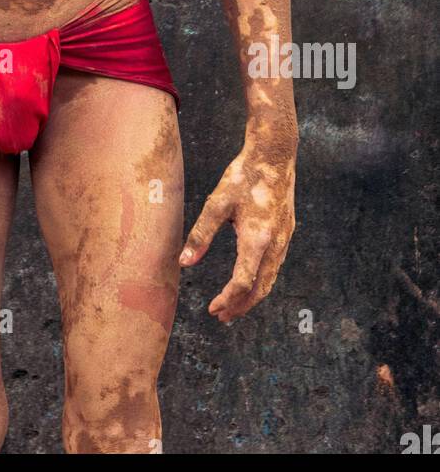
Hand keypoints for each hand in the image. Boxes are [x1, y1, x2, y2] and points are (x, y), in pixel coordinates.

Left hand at [179, 137, 295, 322]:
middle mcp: (276, 244)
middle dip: (241, 306)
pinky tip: (250, 280)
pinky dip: (262, 281)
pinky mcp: (287, 232)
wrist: (274, 155)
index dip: (227, 300)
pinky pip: (276, 266)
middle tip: (221, 317)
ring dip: (252, 296)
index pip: (242, 282)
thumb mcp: (217, 203)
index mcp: (257, 238)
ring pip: (271, 279)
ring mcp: (285, 239)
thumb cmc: (243, 176)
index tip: (212, 309)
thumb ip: (201, 235)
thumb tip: (183, 263)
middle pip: (260, 288)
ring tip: (234, 305)